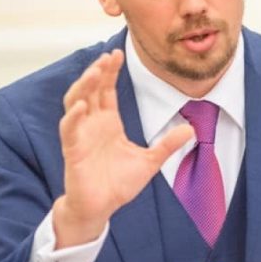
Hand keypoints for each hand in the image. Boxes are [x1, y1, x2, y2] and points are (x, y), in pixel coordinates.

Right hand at [52, 49, 193, 247]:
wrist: (101, 209)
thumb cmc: (119, 185)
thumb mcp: (150, 162)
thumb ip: (168, 145)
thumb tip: (191, 129)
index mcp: (109, 122)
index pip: (107, 89)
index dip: (110, 71)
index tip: (118, 53)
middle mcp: (92, 124)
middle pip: (91, 89)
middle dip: (98, 71)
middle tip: (108, 55)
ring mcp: (80, 135)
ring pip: (75, 102)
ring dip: (83, 86)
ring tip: (95, 72)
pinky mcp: (72, 150)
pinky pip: (69, 129)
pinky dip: (73, 116)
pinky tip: (82, 105)